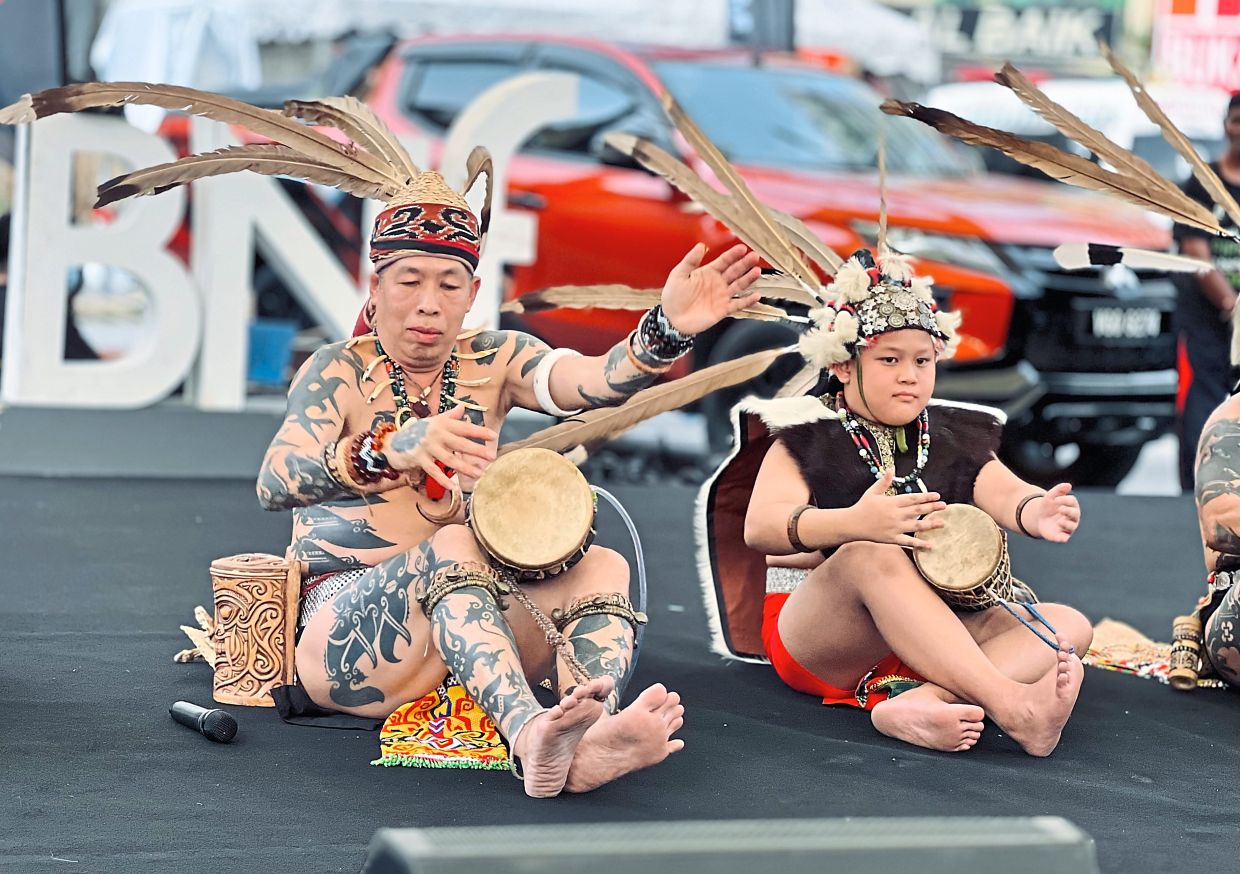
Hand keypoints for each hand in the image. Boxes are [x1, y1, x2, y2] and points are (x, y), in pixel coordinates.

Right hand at [383, 405, 497, 491]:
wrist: (393, 441)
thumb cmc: (418, 432)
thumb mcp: (433, 421)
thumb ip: (449, 416)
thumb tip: (462, 407)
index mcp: (441, 424)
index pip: (463, 427)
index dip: (479, 432)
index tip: (493, 436)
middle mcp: (435, 434)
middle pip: (459, 443)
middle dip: (476, 450)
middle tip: (492, 457)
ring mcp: (427, 447)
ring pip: (449, 459)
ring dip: (464, 467)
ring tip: (478, 473)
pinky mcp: (418, 459)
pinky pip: (433, 471)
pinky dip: (443, 479)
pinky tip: (454, 487)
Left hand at [659, 243, 762, 334]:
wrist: (672, 319)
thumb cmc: (673, 297)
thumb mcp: (678, 275)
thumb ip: (690, 260)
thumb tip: (700, 245)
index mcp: (708, 272)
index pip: (724, 261)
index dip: (733, 255)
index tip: (742, 248)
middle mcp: (717, 283)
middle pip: (734, 271)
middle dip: (744, 263)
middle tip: (754, 256)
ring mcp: (721, 296)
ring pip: (739, 285)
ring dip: (748, 278)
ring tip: (757, 271)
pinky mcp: (723, 310)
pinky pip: (738, 304)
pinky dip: (748, 300)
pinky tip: (756, 295)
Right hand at [850, 469, 947, 549]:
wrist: (852, 524)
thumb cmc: (862, 507)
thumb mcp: (873, 492)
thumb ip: (884, 481)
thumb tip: (891, 469)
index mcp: (892, 502)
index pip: (913, 498)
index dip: (926, 497)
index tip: (937, 496)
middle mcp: (896, 515)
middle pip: (918, 511)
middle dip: (932, 508)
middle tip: (945, 506)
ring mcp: (895, 527)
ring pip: (916, 526)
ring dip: (930, 525)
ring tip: (942, 523)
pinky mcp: (892, 539)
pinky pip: (908, 542)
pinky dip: (919, 544)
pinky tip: (930, 545)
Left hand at [1030, 482, 1079, 542]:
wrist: (1038, 518)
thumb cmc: (1048, 506)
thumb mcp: (1050, 496)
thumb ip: (1059, 490)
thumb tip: (1069, 485)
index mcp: (1071, 506)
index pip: (1073, 502)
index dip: (1065, 500)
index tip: (1056, 500)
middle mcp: (1072, 517)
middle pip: (1075, 514)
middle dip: (1068, 511)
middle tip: (1060, 509)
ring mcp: (1067, 527)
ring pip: (1072, 526)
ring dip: (1066, 523)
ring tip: (1059, 521)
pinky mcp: (1061, 536)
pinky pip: (1065, 538)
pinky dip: (1063, 538)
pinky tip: (1061, 538)